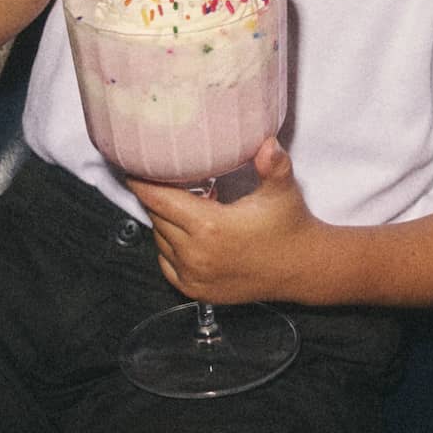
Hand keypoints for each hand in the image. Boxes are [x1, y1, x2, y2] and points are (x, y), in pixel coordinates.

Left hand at [131, 139, 318, 303]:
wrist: (301, 267)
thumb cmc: (289, 225)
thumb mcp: (282, 190)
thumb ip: (273, 164)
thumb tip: (266, 143)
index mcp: (210, 227)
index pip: (159, 200)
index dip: (142, 182)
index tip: (132, 167)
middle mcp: (195, 254)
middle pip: (157, 218)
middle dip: (158, 197)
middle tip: (167, 178)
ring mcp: (193, 275)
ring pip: (160, 240)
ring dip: (165, 221)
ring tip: (185, 204)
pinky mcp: (195, 290)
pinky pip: (166, 262)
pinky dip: (169, 245)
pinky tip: (187, 232)